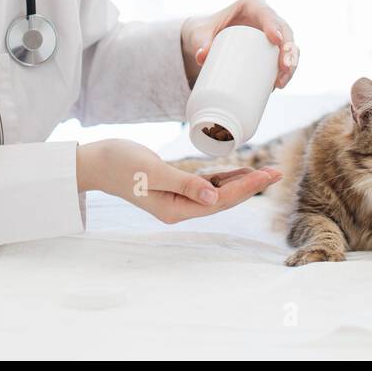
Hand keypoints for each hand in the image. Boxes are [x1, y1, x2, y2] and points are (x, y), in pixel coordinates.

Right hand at [76, 139, 282, 224]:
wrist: (96, 161)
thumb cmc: (120, 163)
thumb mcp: (153, 171)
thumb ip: (184, 184)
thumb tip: (215, 196)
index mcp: (175, 209)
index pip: (219, 201)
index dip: (245, 188)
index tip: (267, 175)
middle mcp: (179, 207)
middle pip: (223, 200)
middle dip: (250, 187)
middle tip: (275, 172)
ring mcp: (176, 198)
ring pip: (216, 192)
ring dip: (239, 182)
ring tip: (263, 172)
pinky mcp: (173, 185)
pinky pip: (205, 184)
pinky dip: (221, 177)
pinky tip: (235, 170)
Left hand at [180, 0, 299, 88]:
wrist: (205, 39)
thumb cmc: (203, 31)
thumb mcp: (199, 34)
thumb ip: (199, 42)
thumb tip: (202, 58)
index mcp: (251, 5)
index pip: (266, 13)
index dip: (274, 25)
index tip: (275, 40)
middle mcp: (265, 17)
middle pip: (284, 30)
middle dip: (288, 49)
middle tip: (282, 68)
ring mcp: (271, 33)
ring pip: (289, 46)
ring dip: (291, 63)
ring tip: (280, 82)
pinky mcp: (270, 49)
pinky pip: (285, 57)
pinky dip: (287, 70)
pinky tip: (282, 83)